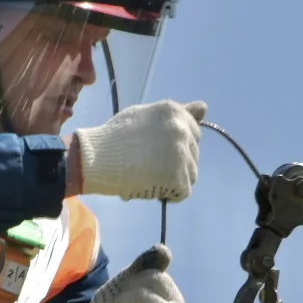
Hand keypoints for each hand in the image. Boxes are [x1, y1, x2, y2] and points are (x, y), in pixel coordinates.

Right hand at [70, 100, 205, 201]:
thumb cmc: (116, 136)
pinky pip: (183, 191)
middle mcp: (182, 130)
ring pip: (191, 173)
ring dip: (175, 178)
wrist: (97, 157)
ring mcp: (182, 154)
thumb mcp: (147, 114)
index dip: (176, 144)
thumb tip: (204, 108)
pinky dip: (170, 193)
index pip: (194, 132)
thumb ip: (177, 113)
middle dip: (177, 161)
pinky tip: (152, 186)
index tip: (158, 149)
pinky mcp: (178, 177)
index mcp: (175, 112)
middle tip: (151, 164)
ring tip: (151, 175)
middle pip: (193, 153)